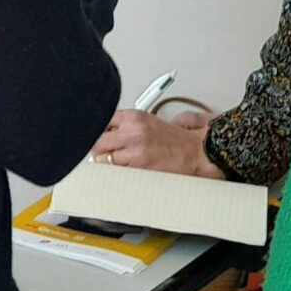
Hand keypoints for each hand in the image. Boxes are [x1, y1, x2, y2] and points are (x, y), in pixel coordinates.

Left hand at [92, 107, 222, 178]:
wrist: (196, 151)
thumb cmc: (175, 138)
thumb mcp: (147, 121)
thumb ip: (125, 124)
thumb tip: (104, 131)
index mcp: (133, 117)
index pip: (101, 122)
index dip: (96, 132)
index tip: (94, 137)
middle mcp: (132, 132)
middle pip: (97, 142)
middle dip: (97, 149)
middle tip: (101, 153)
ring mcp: (134, 151)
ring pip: (104, 160)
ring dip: (106, 163)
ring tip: (115, 163)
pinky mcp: (139, 168)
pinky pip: (117, 173)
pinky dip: (117, 173)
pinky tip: (124, 171)